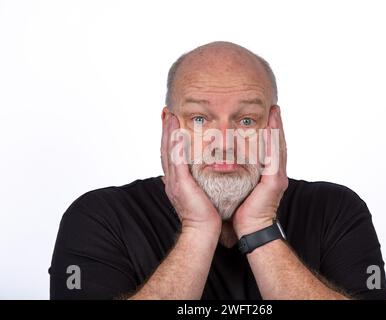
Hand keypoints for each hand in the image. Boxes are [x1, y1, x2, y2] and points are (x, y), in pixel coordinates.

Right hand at [161, 111, 221, 236]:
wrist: (202, 230)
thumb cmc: (204, 213)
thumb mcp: (197, 192)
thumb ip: (193, 181)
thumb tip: (193, 172)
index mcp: (175, 179)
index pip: (170, 153)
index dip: (169, 136)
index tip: (170, 120)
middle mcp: (171, 178)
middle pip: (165, 148)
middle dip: (165, 130)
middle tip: (166, 112)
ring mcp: (174, 180)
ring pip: (169, 151)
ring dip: (168, 132)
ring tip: (169, 116)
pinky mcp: (181, 184)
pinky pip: (177, 161)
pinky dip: (176, 146)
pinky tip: (178, 133)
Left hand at [233, 105, 287, 237]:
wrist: (251, 229)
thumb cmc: (243, 211)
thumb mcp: (240, 188)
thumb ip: (239, 175)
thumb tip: (225, 165)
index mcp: (267, 174)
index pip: (268, 148)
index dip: (269, 132)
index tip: (266, 116)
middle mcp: (275, 173)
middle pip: (276, 144)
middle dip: (276, 125)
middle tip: (273, 108)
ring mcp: (278, 176)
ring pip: (277, 147)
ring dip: (277, 128)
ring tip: (275, 111)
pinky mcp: (275, 181)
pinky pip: (274, 157)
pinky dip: (274, 141)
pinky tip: (272, 128)